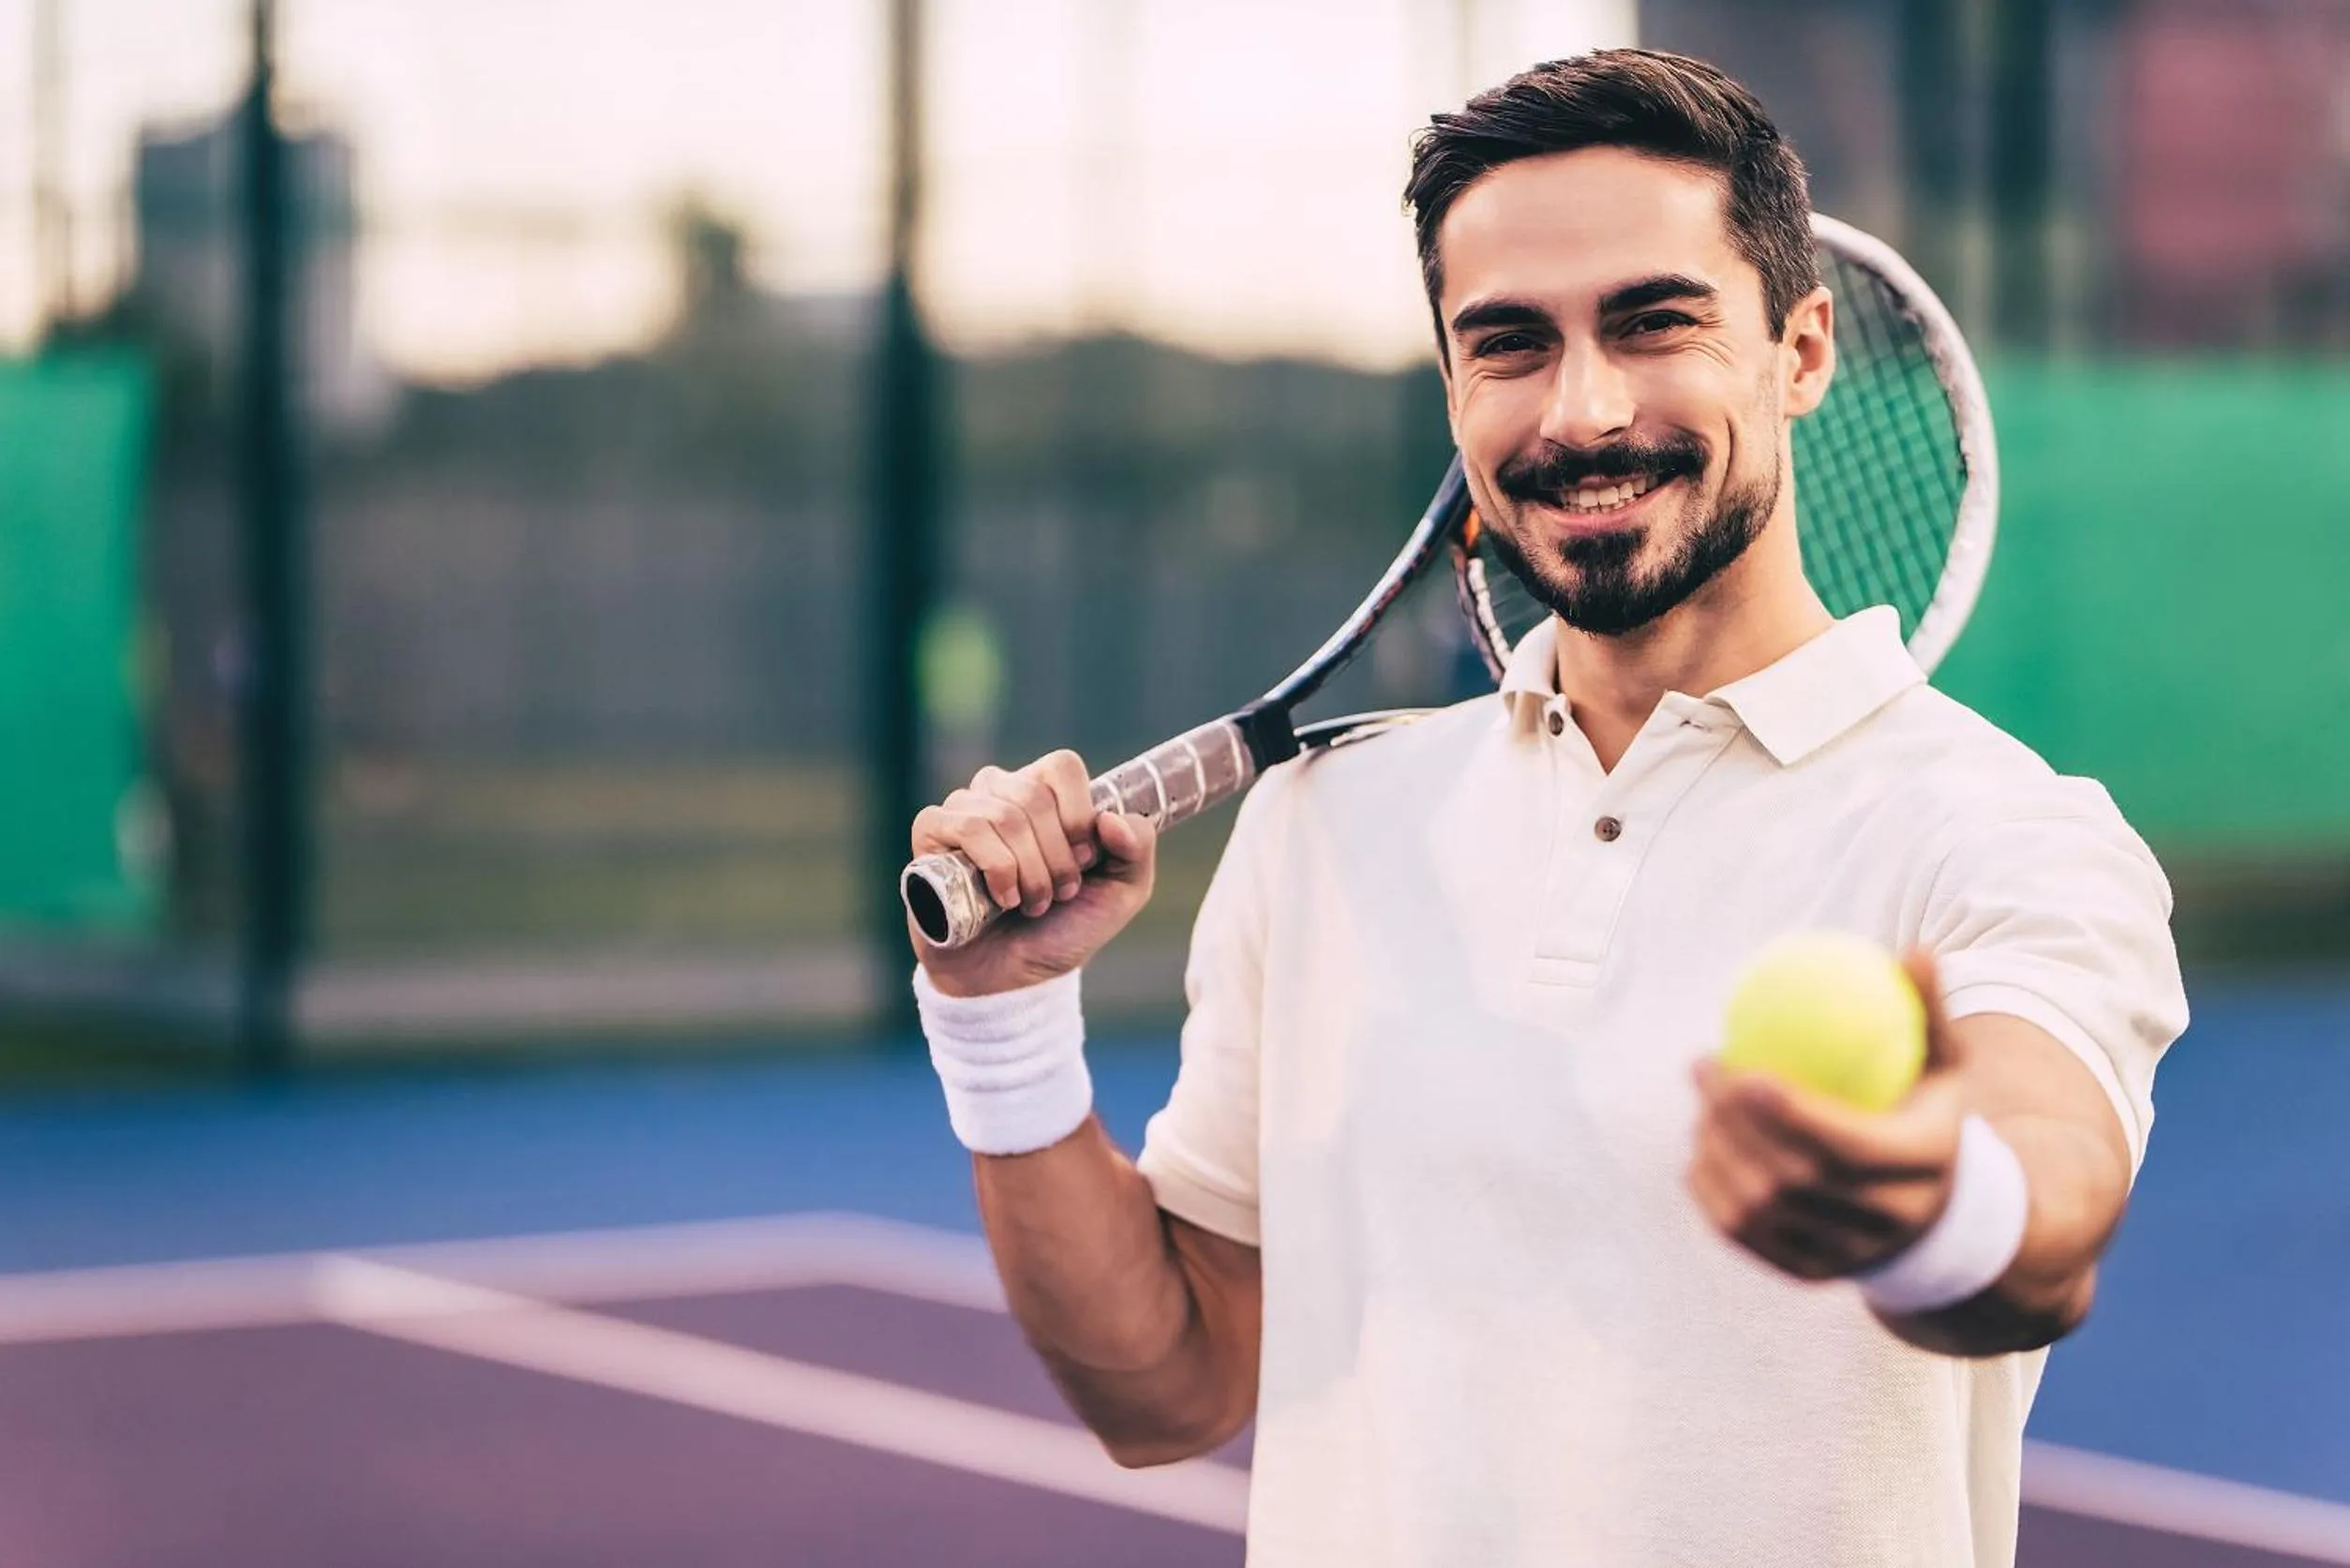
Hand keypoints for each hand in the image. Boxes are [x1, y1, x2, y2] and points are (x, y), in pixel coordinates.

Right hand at [909, 750, 1157, 997]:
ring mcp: (962, 809)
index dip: (1079, 816)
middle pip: (1034, 795)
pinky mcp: (930, 833)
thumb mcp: (1121, 893)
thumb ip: (1137, 849)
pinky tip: (1001, 899)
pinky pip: (966, 827)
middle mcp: (1000, 791)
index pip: (1062, 767)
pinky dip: (996, 868)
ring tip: (1029, 904)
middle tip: (1058, 895)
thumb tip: (1110, 818)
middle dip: (1056, 859)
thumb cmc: (1063, 929)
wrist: (1013, 979)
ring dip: (1029, 872)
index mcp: (1044, 792)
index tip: (1085, 861)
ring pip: (1003, 816)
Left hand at [1687, 951, 1966, 1280]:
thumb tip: (1913, 949)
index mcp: (1922, 1169)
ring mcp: (1843, 1256)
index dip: (1793, 1114)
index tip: (1744, 1067)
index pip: (1849, 1148)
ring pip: (1757, 1208)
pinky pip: (1739, 1232)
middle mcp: (1885, 1223)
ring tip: (1701, 1100)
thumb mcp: (1942, 1065)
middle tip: (1703, 1066)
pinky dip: (1709, 1187)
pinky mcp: (1806, 1273)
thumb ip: (1927, 1012)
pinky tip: (1699, 1144)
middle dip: (1735, 1122)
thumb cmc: (1926, 1113)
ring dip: (1714, 1149)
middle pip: (1793, 1179)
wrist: (1935, 1214)